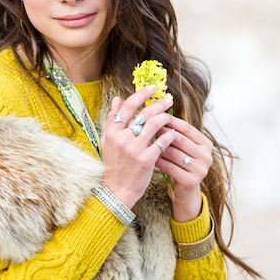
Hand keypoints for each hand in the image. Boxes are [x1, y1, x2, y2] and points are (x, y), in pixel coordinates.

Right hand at [100, 85, 175, 208]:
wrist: (116, 190)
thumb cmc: (114, 164)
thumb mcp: (107, 140)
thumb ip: (112, 118)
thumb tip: (118, 98)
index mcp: (112, 131)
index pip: (128, 106)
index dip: (141, 95)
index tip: (152, 88)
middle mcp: (122, 138)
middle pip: (143, 113)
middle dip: (158, 104)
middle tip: (169, 100)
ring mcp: (134, 149)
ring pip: (154, 125)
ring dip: (165, 117)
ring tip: (171, 116)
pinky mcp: (146, 159)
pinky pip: (161, 141)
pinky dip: (168, 135)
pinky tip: (172, 133)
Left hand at [154, 117, 213, 221]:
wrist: (184, 191)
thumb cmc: (180, 164)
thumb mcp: (182, 147)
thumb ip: (176, 132)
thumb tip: (159, 113)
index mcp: (206, 144)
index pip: (186, 128)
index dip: (170, 121)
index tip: (155, 116)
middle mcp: (207, 156)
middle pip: (180, 139)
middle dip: (161, 133)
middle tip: (145, 128)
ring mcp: (201, 169)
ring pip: (174, 153)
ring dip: (157, 147)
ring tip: (144, 141)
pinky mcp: (191, 181)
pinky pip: (170, 167)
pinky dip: (158, 161)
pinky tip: (148, 157)